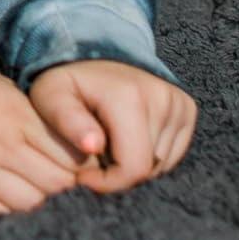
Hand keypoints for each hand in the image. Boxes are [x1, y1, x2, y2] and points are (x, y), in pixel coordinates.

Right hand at [0, 62, 93, 215]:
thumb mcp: (7, 90)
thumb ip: (39, 118)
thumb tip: (77, 149)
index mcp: (18, 117)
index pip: (72, 156)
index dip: (79, 163)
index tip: (74, 161)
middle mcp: (1, 145)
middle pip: (56, 183)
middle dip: (62, 183)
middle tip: (52, 174)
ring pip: (30, 202)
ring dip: (35, 196)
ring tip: (27, 183)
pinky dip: (6, 206)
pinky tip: (3, 191)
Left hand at [28, 59, 196, 193]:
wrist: (92, 56)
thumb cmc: (66, 84)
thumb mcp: (51, 96)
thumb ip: (67, 120)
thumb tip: (93, 146)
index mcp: (129, 96)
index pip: (134, 167)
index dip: (108, 183)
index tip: (83, 176)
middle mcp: (163, 97)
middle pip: (148, 169)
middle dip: (117, 173)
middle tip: (92, 156)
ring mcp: (179, 103)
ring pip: (160, 165)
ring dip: (132, 165)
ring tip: (107, 143)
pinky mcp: (187, 109)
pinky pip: (171, 155)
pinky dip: (148, 157)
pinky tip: (126, 139)